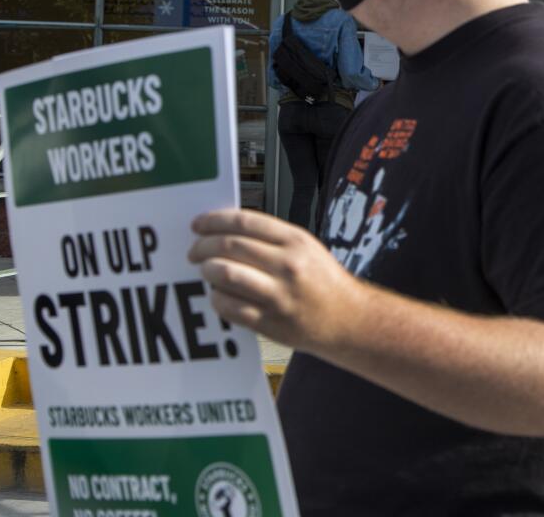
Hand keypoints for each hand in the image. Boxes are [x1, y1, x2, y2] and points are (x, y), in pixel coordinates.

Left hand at [189, 208, 353, 351]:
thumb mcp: (307, 248)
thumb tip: (228, 231)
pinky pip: (229, 307)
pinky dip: (217, 299)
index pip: (244, 221)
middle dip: (203, 246)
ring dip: (208, 271)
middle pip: (229, 246)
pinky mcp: (270, 323)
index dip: (214, 221)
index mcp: (296, 241)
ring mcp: (279, 295)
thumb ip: (272, 238)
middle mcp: (288, 265)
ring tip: (206, 271)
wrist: (349, 320)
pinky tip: (219, 295)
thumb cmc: (325, 282)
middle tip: (195, 251)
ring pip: (225, 274)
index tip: (198, 225)